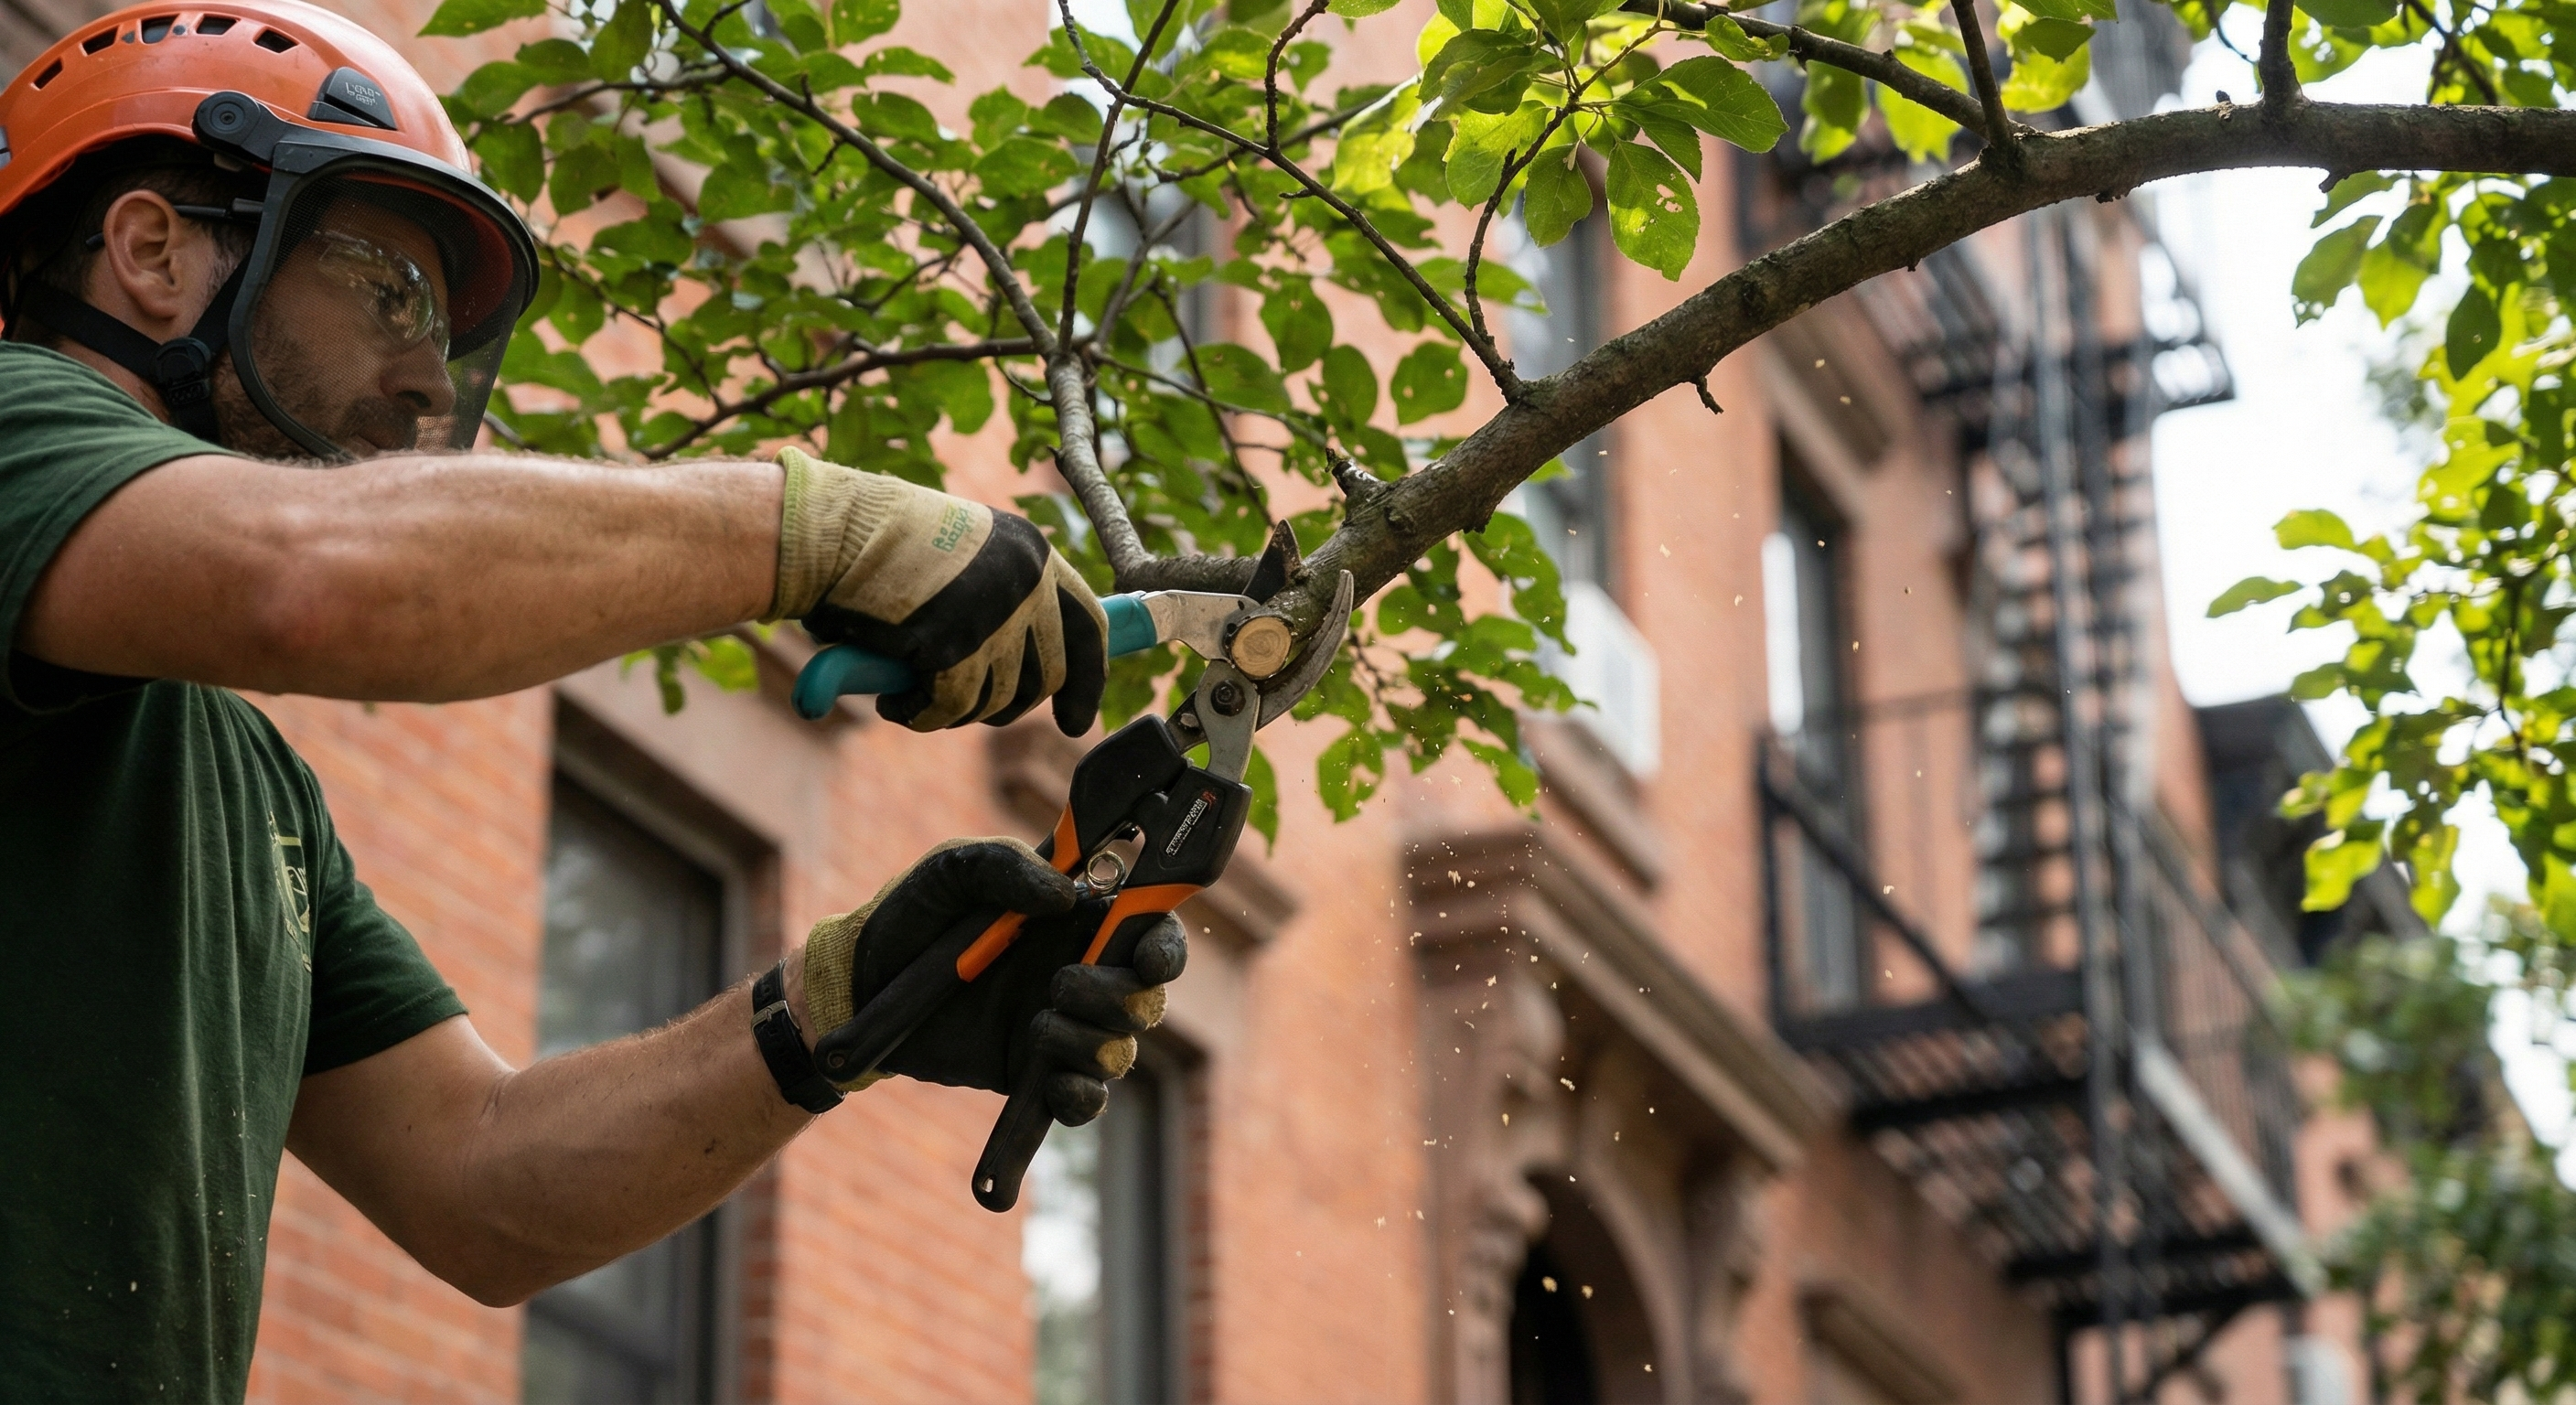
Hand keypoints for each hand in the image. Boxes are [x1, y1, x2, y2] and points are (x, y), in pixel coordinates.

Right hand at [766, 447, 1106, 734]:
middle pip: (1049, 675)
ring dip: (955, 709)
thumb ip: (994, 597)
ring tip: (913, 691)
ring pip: (997, 699)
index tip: (1077, 721)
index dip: (1087, 681)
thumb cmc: (875, 543)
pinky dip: (919, 713)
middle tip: (967, 709)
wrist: (829, 529)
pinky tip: (894, 700)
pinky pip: (949, 707)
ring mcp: (995, 616)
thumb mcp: (958, 557)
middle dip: (1010, 706)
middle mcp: (1027, 582)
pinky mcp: (954, 647)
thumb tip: (1019, 667)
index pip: (1088, 625)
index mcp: (1031, 552)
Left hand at [797, 839, 1186, 1124]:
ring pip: (1120, 1051)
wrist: (863, 985)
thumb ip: (1007, 866)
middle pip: (1147, 999)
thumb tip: (1065, 895)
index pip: (1153, 932)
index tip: (1145, 958)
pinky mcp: (1033, 1075)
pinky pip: (1084, 1101)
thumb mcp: (954, 870)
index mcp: (1080, 919)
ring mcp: (1063, 1027)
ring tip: (1036, 1026)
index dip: (1164, 948)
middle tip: (1060, 985)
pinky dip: (1079, 1098)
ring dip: (1090, 1044)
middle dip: (1118, 998)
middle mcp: (1083, 972)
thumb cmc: (915, 915)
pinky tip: (1052, 1082)